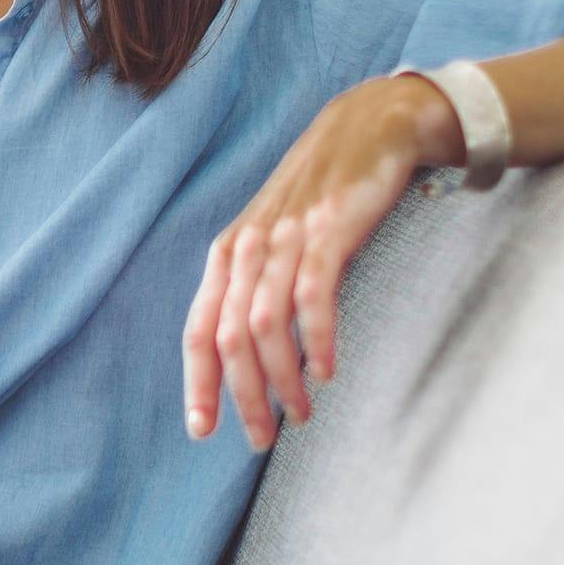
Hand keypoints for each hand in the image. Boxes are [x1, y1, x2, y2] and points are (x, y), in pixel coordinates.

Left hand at [183, 75, 445, 450]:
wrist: (365, 127)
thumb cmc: (319, 195)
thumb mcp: (274, 240)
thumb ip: (257, 289)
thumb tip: (254, 358)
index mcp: (228, 255)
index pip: (199, 329)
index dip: (197, 383)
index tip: (202, 430)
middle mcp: (248, 248)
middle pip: (229, 338)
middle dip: (242, 396)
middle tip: (261, 438)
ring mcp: (287, 239)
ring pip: (265, 325)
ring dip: (281, 379)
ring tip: (301, 415)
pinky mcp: (328, 231)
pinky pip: (313, 296)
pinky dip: (316, 340)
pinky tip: (326, 372)